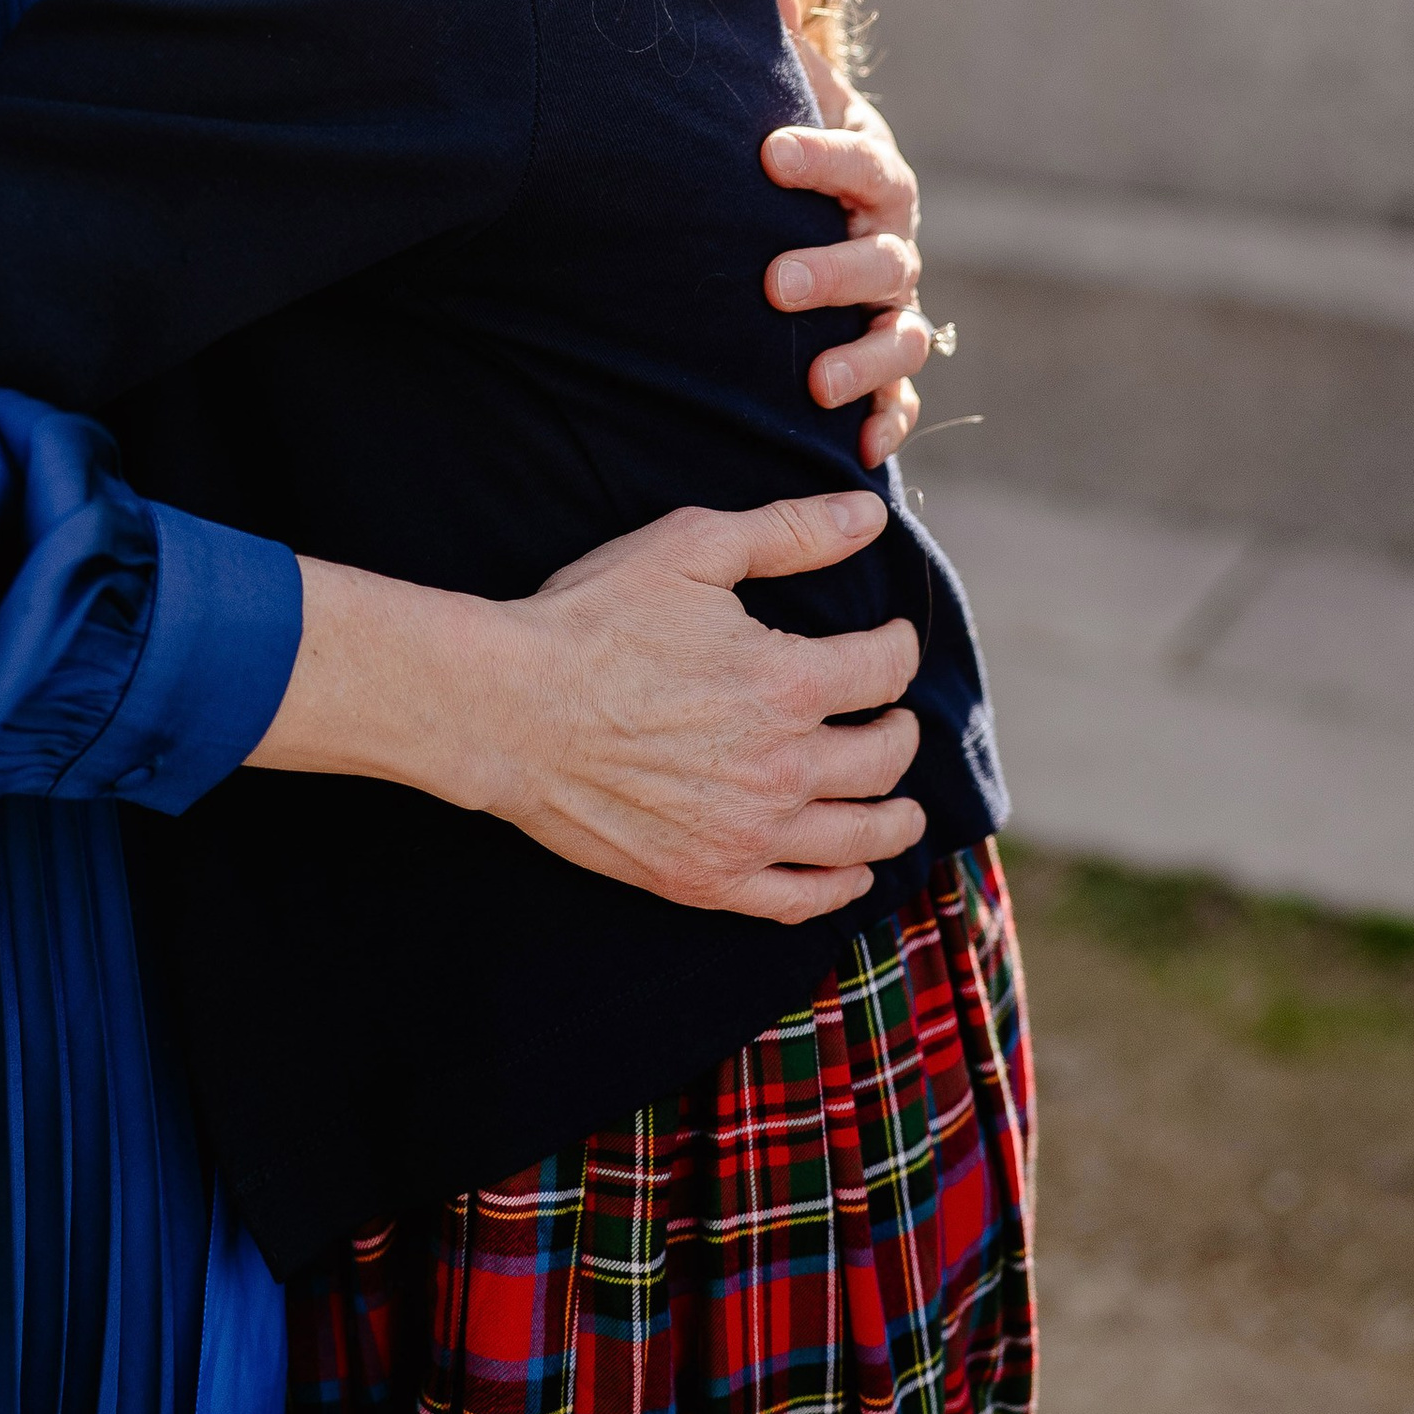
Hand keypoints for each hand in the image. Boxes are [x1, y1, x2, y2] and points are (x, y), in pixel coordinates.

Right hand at [246, 496, 923, 925]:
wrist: (509, 709)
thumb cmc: (593, 619)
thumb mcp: (689, 549)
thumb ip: (788, 532)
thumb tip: (868, 515)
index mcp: (788, 680)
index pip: (885, 669)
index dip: (897, 647)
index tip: (891, 640)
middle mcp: (783, 765)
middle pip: (884, 756)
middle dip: (900, 730)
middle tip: (893, 718)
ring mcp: (748, 833)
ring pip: (861, 836)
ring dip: (896, 819)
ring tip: (904, 809)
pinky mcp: (707, 879)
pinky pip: (801, 898)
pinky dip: (841, 886)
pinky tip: (852, 873)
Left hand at [760, 0, 931, 466]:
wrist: (804, 209)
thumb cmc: (781, 150)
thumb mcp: (779, 93)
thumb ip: (774, 44)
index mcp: (872, 170)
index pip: (860, 159)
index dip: (820, 155)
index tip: (767, 152)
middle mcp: (892, 240)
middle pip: (883, 258)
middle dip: (834, 271)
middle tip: (775, 284)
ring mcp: (893, 307)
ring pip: (902, 335)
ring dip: (865, 359)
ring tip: (815, 380)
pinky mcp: (883, 366)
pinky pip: (901, 398)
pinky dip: (887, 420)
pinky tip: (860, 445)